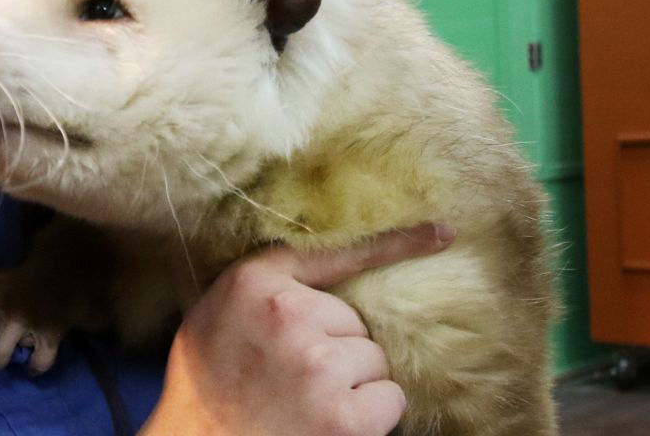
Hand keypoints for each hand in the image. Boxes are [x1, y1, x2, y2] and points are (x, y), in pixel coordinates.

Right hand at [140, 223, 455, 435]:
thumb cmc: (206, 382)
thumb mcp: (215, 312)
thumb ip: (261, 287)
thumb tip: (314, 275)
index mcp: (254, 282)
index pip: (335, 252)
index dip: (396, 242)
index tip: (443, 232)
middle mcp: (289, 315)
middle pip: (355, 320)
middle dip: (336, 346)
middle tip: (296, 374)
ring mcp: (318, 365)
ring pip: (374, 358)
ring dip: (353, 380)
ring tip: (308, 400)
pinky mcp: (343, 415)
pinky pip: (389, 398)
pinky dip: (371, 414)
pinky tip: (330, 421)